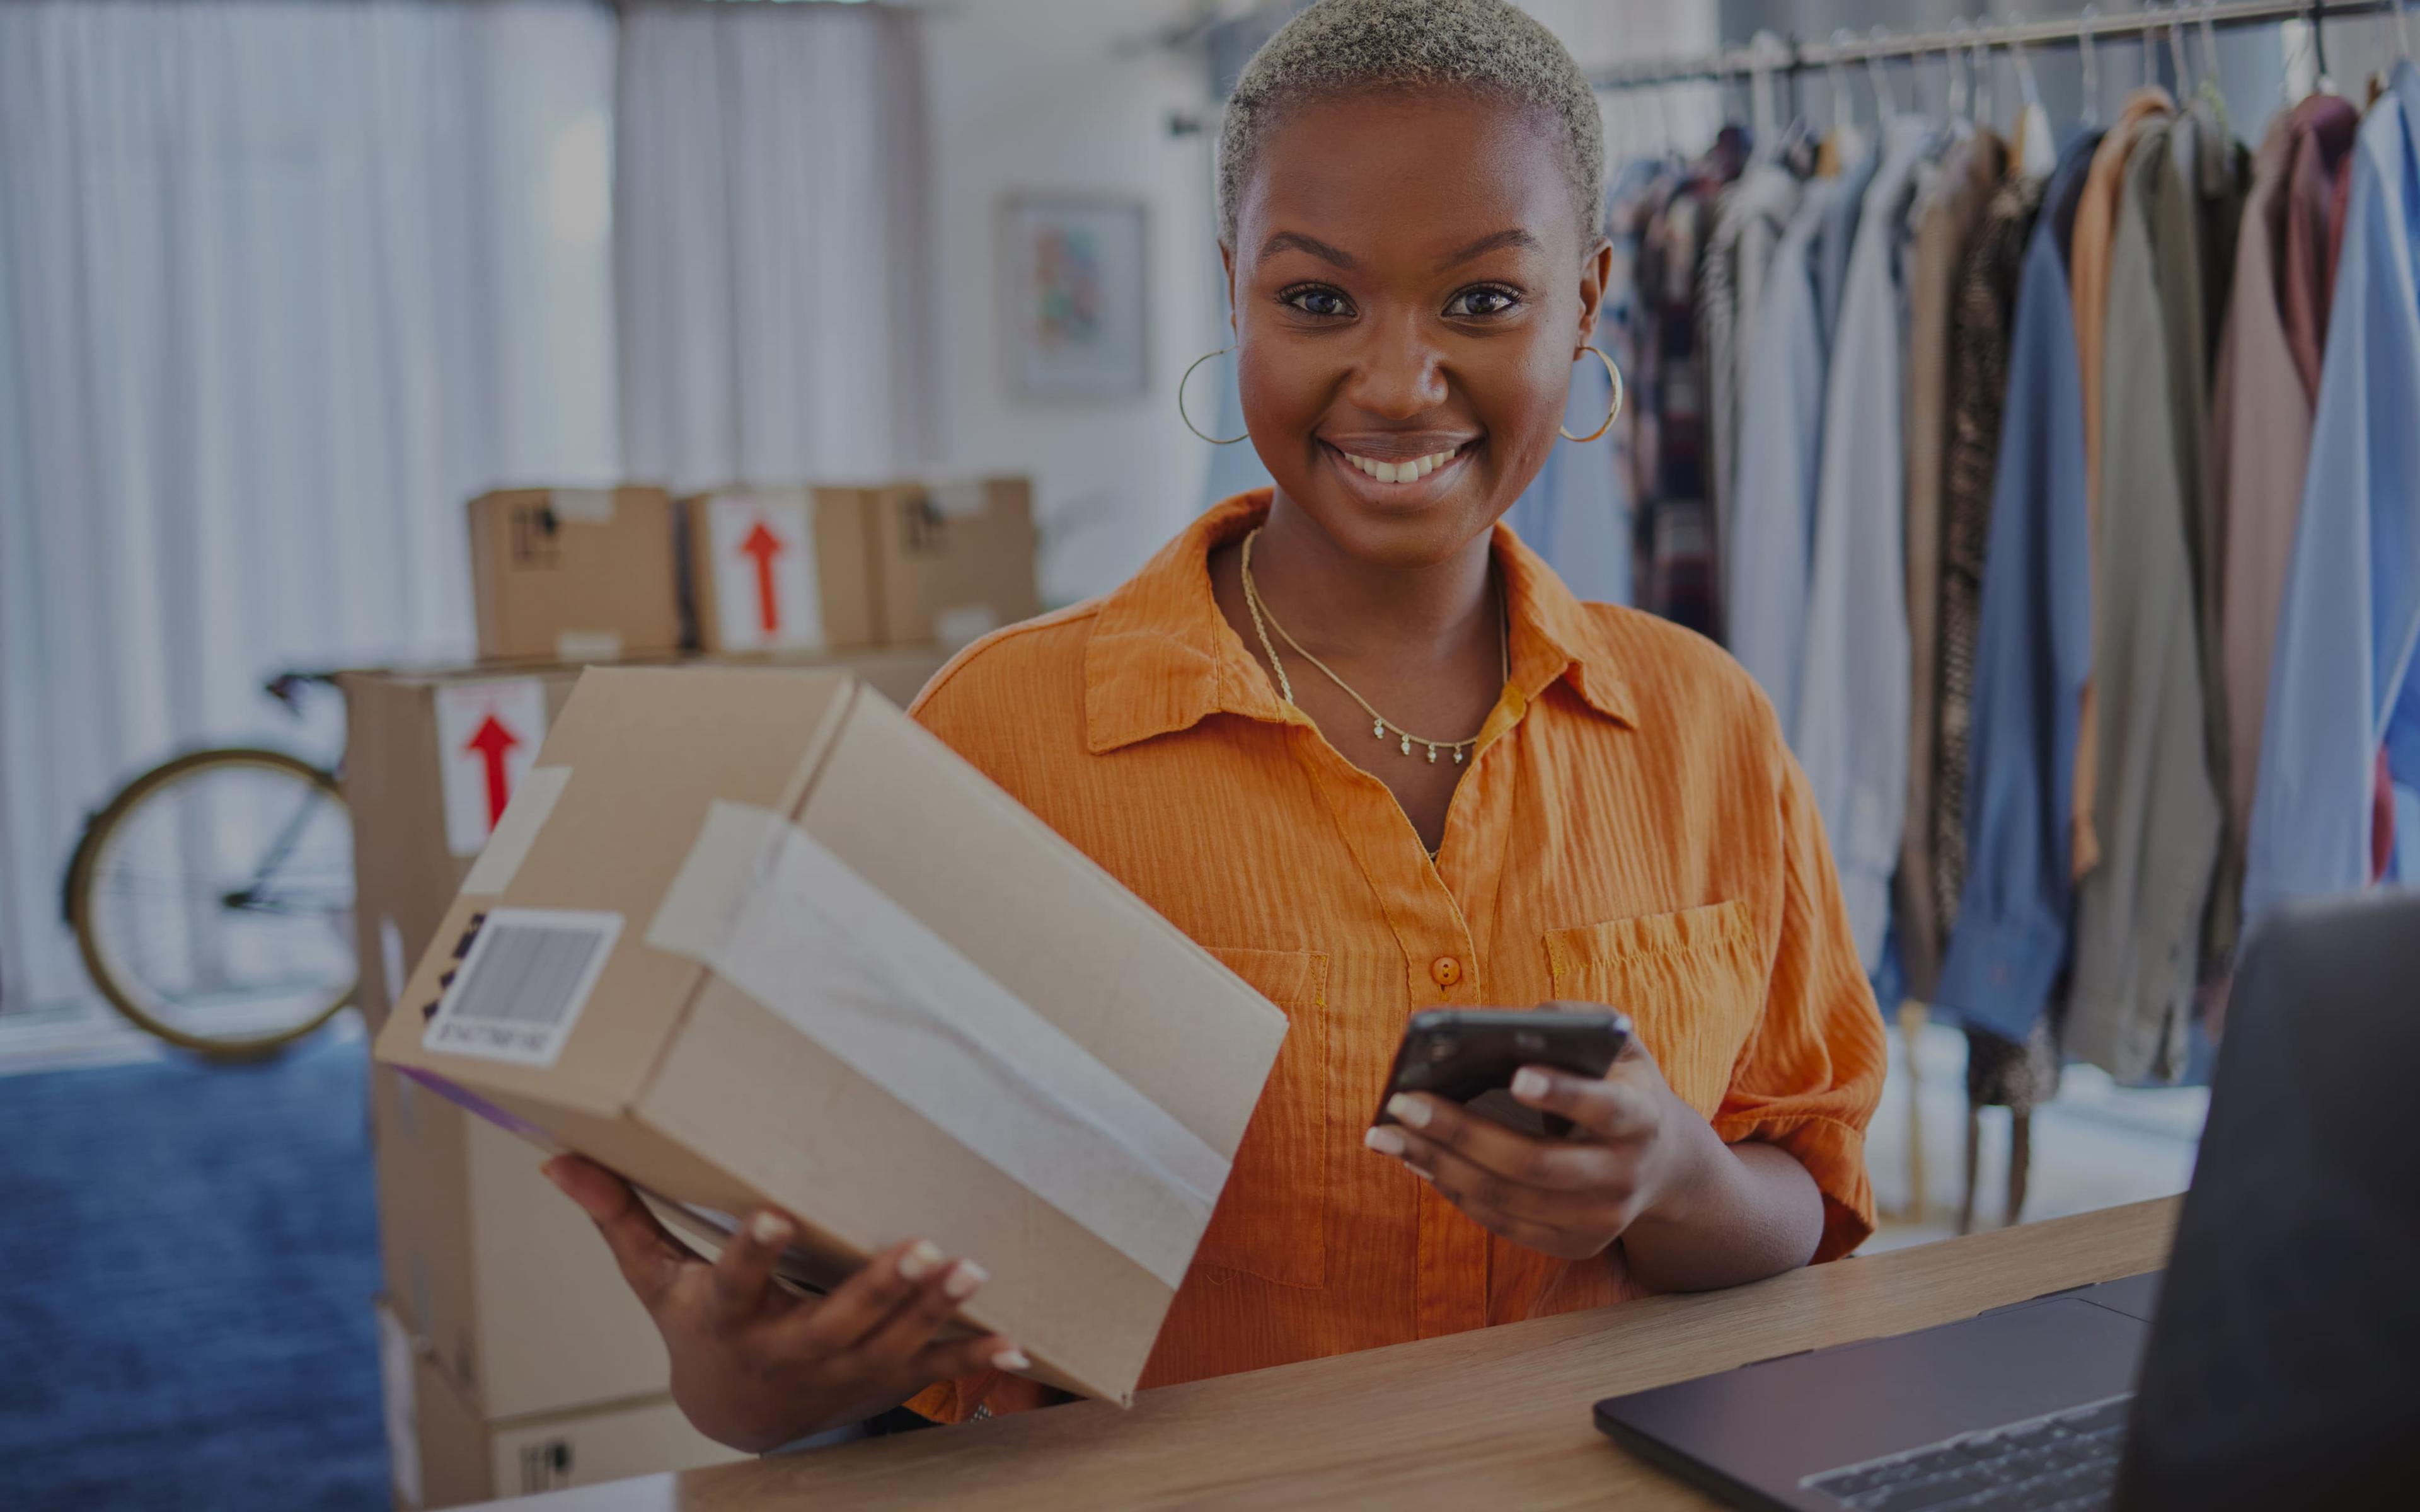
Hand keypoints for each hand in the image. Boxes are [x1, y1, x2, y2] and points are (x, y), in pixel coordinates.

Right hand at [543, 1155, 1023, 1450]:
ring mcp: (838, 1374)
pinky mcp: (879, 1383)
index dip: (753, 1252)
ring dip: (934, 1311)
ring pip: (890, 1345)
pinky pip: (930, 1374)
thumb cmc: (698, 1327)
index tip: (774, 1215)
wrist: (735, 1415)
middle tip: (922, 1246)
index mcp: (729, 1318)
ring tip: (972, 1268)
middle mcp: (786, 1352)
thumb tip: (558, 1161)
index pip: (736, 1282)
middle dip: (878, 1288)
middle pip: (833, 1322)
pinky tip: (1016, 1345)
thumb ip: (619, 1216)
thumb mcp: (655, 1279)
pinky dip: (973, 1361)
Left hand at [1360, 1025, 1723, 1261]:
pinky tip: (1417, 1160)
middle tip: (1403, 1102)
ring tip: (1387, 1134)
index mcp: (1640, 1117)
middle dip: (1461, 1132)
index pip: (1602, 1108)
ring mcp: (1600, 1219)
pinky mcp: (1574, 1245)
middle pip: (1534, 1163)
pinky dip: (1454, 1190)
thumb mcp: (1618, 1047)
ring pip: (1507, 1198)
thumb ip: (1578, 1024)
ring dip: (1438, 1165)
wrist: (1661, 1165)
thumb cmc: (1620, 1085)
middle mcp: (1624, 1177)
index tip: (1515, 1075)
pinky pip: (1502, 1222)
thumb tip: (1514, 1024)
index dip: (1561, 1094)